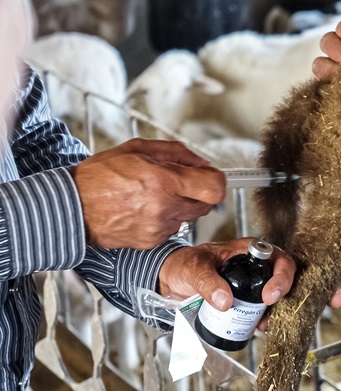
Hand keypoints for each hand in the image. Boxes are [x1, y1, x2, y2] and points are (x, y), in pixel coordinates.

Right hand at [70, 138, 226, 248]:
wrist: (72, 207)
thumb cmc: (101, 176)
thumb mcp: (138, 150)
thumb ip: (176, 153)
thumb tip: (203, 162)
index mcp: (163, 181)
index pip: (215, 188)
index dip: (218, 181)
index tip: (212, 177)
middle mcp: (164, 207)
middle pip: (207, 204)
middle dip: (199, 192)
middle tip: (181, 183)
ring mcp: (159, 227)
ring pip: (190, 217)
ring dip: (182, 205)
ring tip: (156, 195)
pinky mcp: (151, 241)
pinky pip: (173, 228)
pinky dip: (166, 218)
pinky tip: (145, 209)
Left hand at [158, 238, 340, 331]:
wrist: (172, 280)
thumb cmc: (184, 265)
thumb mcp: (194, 269)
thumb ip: (208, 282)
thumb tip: (224, 300)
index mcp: (251, 251)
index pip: (279, 258)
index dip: (285, 275)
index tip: (272, 296)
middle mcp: (260, 266)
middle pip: (295, 276)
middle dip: (313, 290)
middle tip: (323, 305)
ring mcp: (259, 284)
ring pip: (288, 294)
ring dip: (292, 309)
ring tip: (275, 324)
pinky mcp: (253, 301)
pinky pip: (272, 309)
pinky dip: (276, 319)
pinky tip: (268, 327)